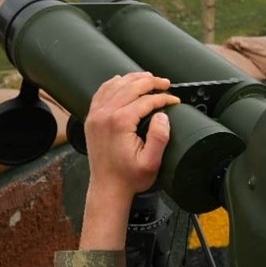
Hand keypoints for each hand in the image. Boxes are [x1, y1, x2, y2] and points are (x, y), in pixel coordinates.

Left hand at [78, 72, 179, 250]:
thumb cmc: (129, 178)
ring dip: (133, 79)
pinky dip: (113, 84)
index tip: (174, 100)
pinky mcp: (92, 119)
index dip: (163, 97)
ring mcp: (96, 115)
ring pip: (115, 85)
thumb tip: (163, 115)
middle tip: (165, 83)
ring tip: (149, 78)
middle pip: (130, 86)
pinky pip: (101, 93)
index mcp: (120, 122)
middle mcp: (105, 115)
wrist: (107, 188)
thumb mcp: (151, 162)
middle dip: (151, 82)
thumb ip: (159, 137)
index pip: (146, 100)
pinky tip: (122, 81)